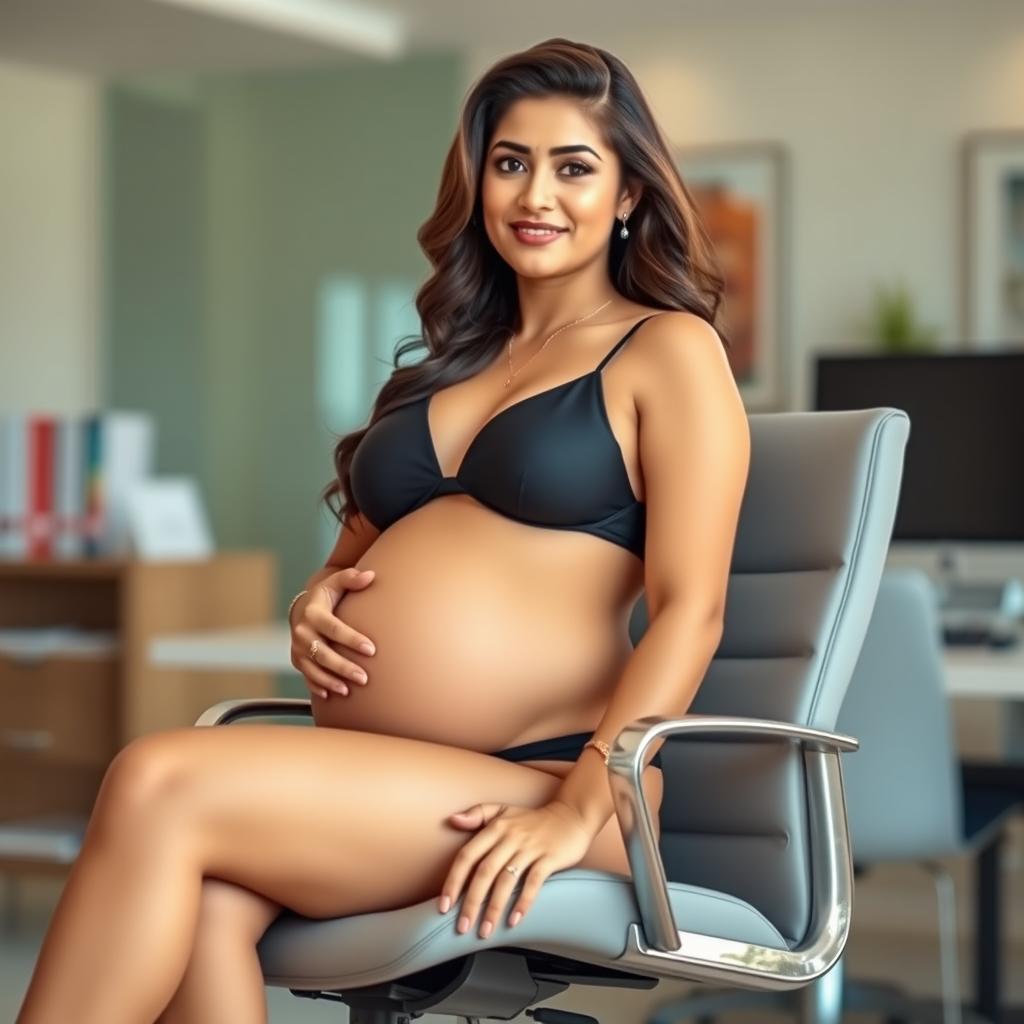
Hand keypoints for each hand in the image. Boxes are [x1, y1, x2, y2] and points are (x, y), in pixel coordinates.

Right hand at [289, 567, 376, 699]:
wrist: (304, 609)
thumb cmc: (327, 595)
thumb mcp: (336, 583)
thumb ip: (352, 578)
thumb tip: (370, 576)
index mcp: (313, 613)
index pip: (333, 628)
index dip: (351, 639)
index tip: (371, 649)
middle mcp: (302, 632)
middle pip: (323, 653)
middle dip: (343, 667)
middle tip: (364, 678)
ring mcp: (297, 648)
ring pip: (313, 669)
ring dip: (330, 681)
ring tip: (348, 690)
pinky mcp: (297, 660)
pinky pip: (306, 676)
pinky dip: (317, 687)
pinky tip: (331, 695)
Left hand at [437, 799, 594, 937]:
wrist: (571, 815)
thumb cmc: (532, 819)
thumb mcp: (503, 810)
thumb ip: (476, 814)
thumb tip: (451, 820)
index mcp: (496, 827)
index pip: (467, 855)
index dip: (453, 881)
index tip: (444, 906)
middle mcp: (510, 837)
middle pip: (484, 872)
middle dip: (471, 902)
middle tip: (462, 927)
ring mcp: (530, 848)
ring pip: (506, 881)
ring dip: (493, 908)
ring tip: (484, 930)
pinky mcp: (549, 858)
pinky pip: (533, 882)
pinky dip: (523, 902)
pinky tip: (514, 920)